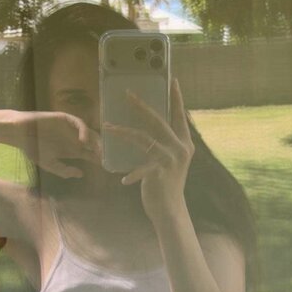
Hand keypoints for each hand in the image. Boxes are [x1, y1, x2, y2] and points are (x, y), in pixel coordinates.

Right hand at [8, 110, 100, 177]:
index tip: (107, 166)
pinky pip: (79, 123)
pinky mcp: (66, 118)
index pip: (90, 155)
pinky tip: (84, 141)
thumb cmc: (33, 149)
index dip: (98, 159)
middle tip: (108, 157)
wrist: (20, 133)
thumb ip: (64, 170)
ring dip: (96, 140)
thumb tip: (81, 174)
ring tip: (99, 150)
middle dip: (101, 149)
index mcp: (72, 150)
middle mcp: (74, 139)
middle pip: (93, 144)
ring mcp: (71, 128)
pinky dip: (83, 131)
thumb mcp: (50, 164)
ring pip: (89, 133)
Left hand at [102, 78, 194, 222]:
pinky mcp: (159, 172)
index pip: (179, 116)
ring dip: (123, 132)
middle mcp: (181, 148)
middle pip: (158, 121)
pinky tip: (123, 180)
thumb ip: (165, 144)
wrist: (171, 210)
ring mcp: (171, 160)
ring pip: (143, 138)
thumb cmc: (166, 184)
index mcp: (184, 143)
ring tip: (107, 126)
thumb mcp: (169, 160)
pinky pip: (140, 167)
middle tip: (128, 94)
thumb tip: (151, 128)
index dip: (176, 98)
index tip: (172, 80)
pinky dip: (131, 174)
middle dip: (141, 106)